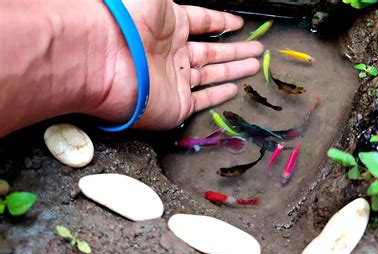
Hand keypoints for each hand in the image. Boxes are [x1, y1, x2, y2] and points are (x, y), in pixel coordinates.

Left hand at [96, 1, 262, 129]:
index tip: (238, 23)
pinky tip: (234, 89)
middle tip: (256, 48)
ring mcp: (176, 79)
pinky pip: (204, 100)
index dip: (221, 22)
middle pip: (212, 51)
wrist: (105, 57)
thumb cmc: (129, 17)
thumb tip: (188, 4)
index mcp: (170, 24)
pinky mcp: (177, 104)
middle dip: (235, 49)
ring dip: (234, 70)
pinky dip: (219, 95)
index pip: (203, 22)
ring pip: (212, 74)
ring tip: (256, 64)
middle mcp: (174, 52)